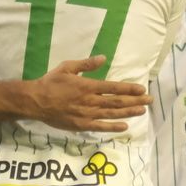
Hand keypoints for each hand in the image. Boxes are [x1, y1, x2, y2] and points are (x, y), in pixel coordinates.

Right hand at [27, 57, 151, 132]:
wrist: (35, 101)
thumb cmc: (51, 82)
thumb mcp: (67, 67)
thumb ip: (86, 65)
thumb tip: (103, 58)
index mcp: (88, 86)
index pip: (113, 88)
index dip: (129, 89)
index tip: (142, 90)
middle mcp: (90, 101)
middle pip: (117, 101)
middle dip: (135, 101)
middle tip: (150, 101)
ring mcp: (87, 114)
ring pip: (112, 114)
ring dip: (129, 112)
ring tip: (142, 111)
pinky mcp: (81, 125)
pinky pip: (100, 126)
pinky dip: (113, 127)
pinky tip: (125, 126)